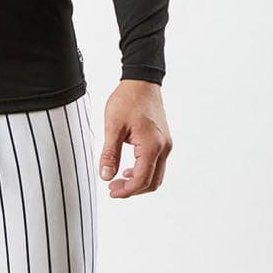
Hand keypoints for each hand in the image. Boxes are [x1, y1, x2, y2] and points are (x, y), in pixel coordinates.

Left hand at [98, 79, 172, 197]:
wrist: (141, 80)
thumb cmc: (127, 99)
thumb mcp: (113, 126)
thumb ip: (110, 153)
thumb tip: (105, 176)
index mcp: (152, 145)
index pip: (141, 180)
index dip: (126, 190)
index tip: (111, 191)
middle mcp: (163, 148)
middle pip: (152, 182)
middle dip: (132, 189)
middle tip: (113, 188)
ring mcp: (166, 144)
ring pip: (157, 175)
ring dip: (139, 182)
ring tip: (118, 179)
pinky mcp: (164, 140)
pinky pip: (157, 164)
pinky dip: (144, 171)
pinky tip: (129, 168)